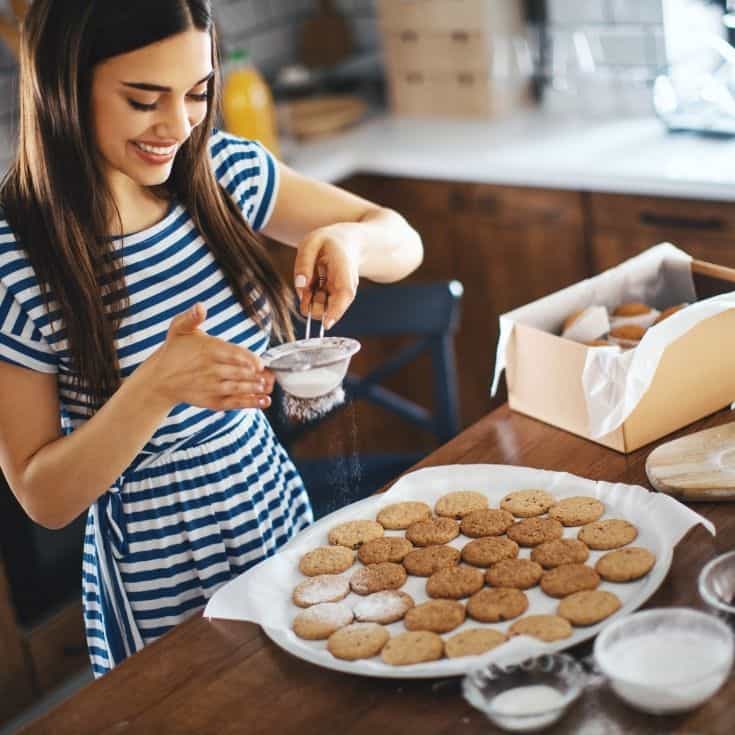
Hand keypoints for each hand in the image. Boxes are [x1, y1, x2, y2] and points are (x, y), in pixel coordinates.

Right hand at [143, 303, 274, 410]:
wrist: (159, 380)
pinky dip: (250, 403)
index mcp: (207, 349)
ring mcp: (211, 386)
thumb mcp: (179, 329)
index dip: (250, 359)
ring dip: (256, 388)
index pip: (233, 353)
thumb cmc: (174, 351)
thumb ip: (191, 317)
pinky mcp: (211, 401)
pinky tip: (264, 401)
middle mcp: (210, 369)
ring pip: (238, 388)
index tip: (260, 364)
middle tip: (272, 377)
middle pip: (239, 372)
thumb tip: (200, 306)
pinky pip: (234, 402)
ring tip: (269, 387)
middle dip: (258, 375)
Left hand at [293, 223, 362, 329]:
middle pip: (332, 308)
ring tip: (311, 278)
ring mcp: (340, 293)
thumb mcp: (312, 242)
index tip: (326, 325)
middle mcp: (346, 285)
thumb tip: (301, 285)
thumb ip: (304, 262)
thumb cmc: (329, 241)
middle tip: (307, 285)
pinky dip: (310, 298)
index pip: (345, 293)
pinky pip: (319, 304)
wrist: (347, 243)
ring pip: (323, 309)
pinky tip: (311, 284)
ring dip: (310, 301)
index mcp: (344, 269)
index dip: (336, 311)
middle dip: (314, 305)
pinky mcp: (333, 296)